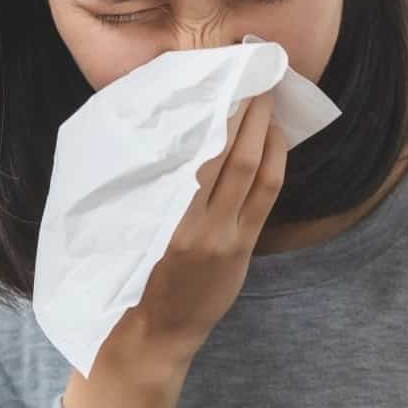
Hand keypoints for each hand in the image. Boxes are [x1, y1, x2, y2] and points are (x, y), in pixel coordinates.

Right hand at [103, 90, 287, 370]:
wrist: (152, 336)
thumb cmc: (131, 276)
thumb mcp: (130, 226)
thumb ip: (155, 184)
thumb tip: (175, 130)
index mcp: (162, 215)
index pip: (196, 150)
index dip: (215, 111)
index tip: (220, 76)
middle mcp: (196, 224)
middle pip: (229, 153)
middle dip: (245, 109)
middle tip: (253, 72)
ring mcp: (224, 237)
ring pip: (252, 170)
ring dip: (263, 129)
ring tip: (267, 95)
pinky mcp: (242, 248)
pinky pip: (265, 195)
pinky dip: (274, 161)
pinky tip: (276, 137)